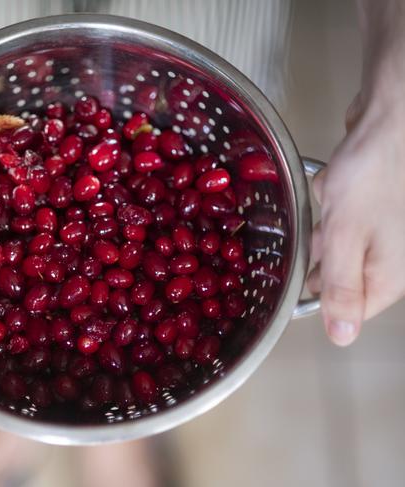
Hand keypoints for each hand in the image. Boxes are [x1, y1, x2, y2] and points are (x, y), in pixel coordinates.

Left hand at [307, 90, 404, 345]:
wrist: (392, 119)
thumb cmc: (371, 178)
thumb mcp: (347, 237)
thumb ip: (342, 288)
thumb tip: (343, 339)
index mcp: (388, 275)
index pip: (350, 310)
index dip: (320, 299)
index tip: (295, 278)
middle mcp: (390, 258)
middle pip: (340, 274)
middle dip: (320, 252)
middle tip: (315, 227)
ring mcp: (383, 231)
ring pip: (336, 243)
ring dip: (323, 224)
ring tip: (328, 197)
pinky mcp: (372, 205)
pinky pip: (341, 217)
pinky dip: (330, 203)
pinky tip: (330, 184)